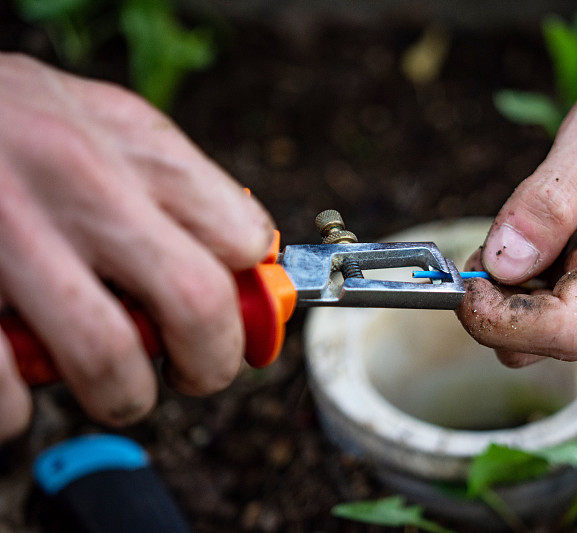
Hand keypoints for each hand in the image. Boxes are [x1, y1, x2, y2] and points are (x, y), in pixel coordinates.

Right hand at [0, 54, 273, 438]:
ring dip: (123, 396)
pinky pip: (8, 395)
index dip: (251, 294)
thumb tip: (241, 248)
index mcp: (131, 142)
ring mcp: (12, 234)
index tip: (238, 315)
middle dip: (210, 363)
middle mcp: (80, 182)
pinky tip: (19, 383)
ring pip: (110, 361)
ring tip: (111, 384)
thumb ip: (163, 175)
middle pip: (199, 304)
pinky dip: (20, 412)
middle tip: (193, 370)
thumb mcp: (97, 115)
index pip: (242, 236)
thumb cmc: (7, 116)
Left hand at [457, 1, 576, 366]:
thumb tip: (503, 263)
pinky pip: (550, 312)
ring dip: (508, 290)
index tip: (470, 275)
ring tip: (530, 224)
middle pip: (540, 343)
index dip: (499, 317)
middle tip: (495, 236)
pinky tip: (544, 235)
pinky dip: (526, 282)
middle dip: (493, 303)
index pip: (562, 332)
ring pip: (538, 334)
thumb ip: (547, 201)